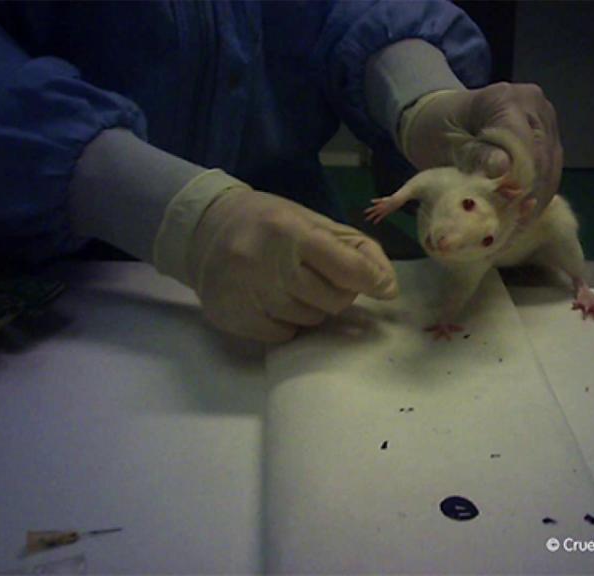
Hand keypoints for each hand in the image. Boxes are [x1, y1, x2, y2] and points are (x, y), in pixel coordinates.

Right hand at [185, 188, 397, 342]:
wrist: (203, 229)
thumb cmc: (269, 223)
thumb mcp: (312, 222)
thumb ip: (355, 249)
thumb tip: (389, 287)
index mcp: (291, 231)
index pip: (348, 269)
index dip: (374, 282)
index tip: (385, 289)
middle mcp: (268, 263)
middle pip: (334, 301)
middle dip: (337, 292)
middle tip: (319, 276)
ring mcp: (248, 293)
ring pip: (310, 321)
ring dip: (310, 307)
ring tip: (288, 284)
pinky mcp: (234, 318)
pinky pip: (283, 335)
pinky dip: (286, 323)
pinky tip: (271, 300)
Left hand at [401, 83, 563, 214]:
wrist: (442, 121)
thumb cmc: (438, 132)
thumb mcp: (448, 145)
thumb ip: (476, 155)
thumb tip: (503, 168)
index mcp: (504, 98)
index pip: (521, 141)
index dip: (516, 175)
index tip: (503, 200)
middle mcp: (533, 105)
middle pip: (542, 156)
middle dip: (527, 191)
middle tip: (510, 220)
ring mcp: (545, 121)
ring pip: (551, 167)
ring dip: (536, 197)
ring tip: (517, 222)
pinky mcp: (549, 139)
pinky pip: (551, 171)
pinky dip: (538, 194)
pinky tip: (524, 214)